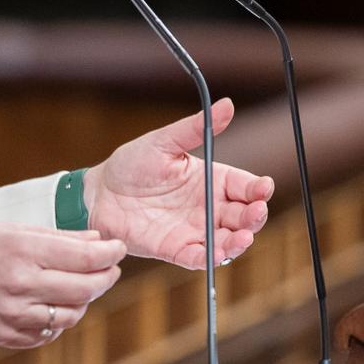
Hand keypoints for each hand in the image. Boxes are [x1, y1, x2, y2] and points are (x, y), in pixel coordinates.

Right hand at [0, 224, 125, 347]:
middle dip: (105, 277)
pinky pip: (48, 334)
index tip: (118, 248)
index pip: (86, 257)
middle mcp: (21, 286)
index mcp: (22, 252)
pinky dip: (59, 320)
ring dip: (84, 301)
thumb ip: (56, 237)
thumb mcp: (8, 230)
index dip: (111, 253)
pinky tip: (53, 305)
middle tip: (109, 268)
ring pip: (72, 315)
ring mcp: (13, 316)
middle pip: (86, 289)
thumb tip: (95, 241)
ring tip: (80, 286)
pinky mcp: (5, 337)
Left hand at [85, 98, 273, 268]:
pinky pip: (198, 257)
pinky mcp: (175, 249)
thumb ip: (196, 128)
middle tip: (256, 213)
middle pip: (243, 215)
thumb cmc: (131, 164)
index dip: (259, 189)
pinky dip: (210, 258)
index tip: (264, 188)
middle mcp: (208, 207)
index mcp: (211, 179)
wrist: (98, 193)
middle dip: (255, 216)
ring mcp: (194, 229)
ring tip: (243, 237)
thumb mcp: (164, 142)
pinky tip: (218, 253)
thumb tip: (226, 105)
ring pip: (227, 240)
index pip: (245, 186)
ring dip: (239, 241)